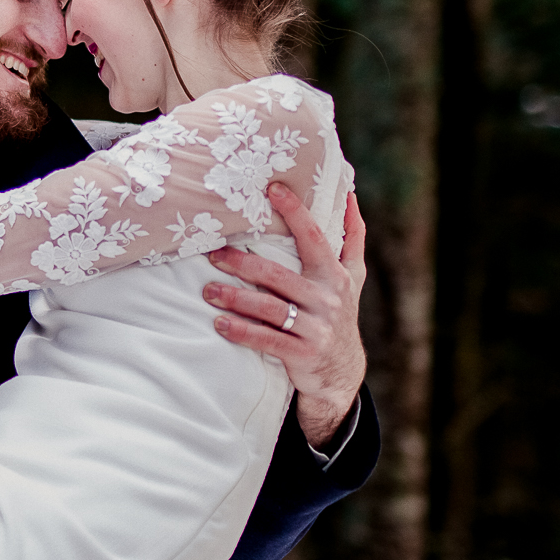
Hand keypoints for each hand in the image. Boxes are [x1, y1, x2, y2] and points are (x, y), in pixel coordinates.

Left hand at [205, 186, 368, 448]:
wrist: (341, 371)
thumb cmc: (337, 312)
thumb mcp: (351, 277)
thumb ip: (352, 238)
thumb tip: (350, 195)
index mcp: (335, 274)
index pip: (313, 238)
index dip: (296, 212)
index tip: (272, 188)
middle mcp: (328, 298)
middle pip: (279, 276)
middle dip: (243, 264)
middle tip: (212, 254)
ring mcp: (317, 328)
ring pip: (270, 309)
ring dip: (235, 299)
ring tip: (207, 291)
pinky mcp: (303, 354)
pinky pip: (267, 340)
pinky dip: (242, 331)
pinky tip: (219, 324)